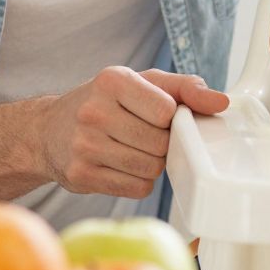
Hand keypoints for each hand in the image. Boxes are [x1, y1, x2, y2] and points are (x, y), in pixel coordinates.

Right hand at [40, 67, 228, 197]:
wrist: (47, 131)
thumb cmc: (106, 102)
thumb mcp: (143, 82)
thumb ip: (185, 88)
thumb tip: (222, 102)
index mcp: (112, 80)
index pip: (167, 110)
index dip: (170, 117)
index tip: (158, 115)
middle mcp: (94, 111)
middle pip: (160, 143)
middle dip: (161, 143)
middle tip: (144, 134)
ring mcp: (84, 146)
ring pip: (151, 169)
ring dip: (151, 163)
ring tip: (132, 149)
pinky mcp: (81, 176)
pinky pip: (136, 189)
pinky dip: (138, 181)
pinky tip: (121, 165)